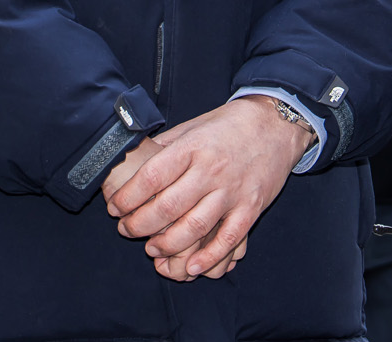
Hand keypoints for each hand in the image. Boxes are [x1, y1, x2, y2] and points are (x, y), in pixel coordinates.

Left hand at [104, 97, 311, 279]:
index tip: (114, 207)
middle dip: (140, 224)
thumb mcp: (193, 125)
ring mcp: (233, 191)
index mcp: (193, 147)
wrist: (276, 124)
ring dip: (168, 244)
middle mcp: (211, 170)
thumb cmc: (230, 125)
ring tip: (151, 249)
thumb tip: (135, 159)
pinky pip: (229, 239)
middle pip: (168, 206)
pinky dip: (210, 257)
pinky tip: (192, 267)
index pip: (152, 176)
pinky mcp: (251, 209)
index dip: (128, 196)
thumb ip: (166, 146)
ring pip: (195, 226)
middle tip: (126, 230)